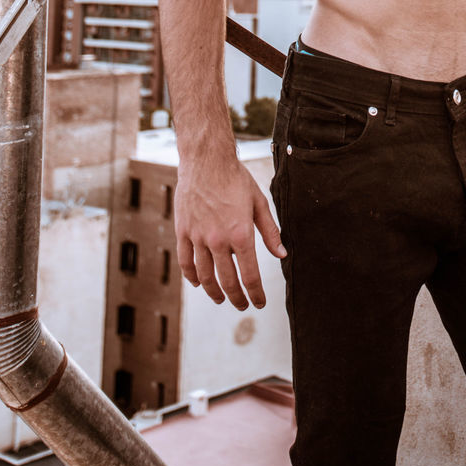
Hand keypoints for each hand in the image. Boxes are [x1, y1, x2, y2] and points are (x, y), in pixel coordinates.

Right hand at [174, 156, 285, 309]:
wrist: (206, 160)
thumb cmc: (235, 178)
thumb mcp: (259, 202)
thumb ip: (270, 231)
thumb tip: (281, 254)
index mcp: (241, 234)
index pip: (250, 275)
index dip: (255, 293)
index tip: (259, 302)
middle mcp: (218, 240)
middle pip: (227, 281)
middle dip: (237, 297)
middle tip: (242, 305)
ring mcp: (198, 237)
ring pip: (205, 276)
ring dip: (214, 292)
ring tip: (221, 298)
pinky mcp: (183, 231)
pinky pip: (186, 262)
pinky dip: (192, 277)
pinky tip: (199, 282)